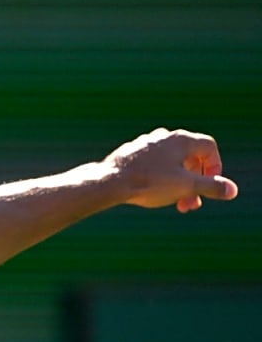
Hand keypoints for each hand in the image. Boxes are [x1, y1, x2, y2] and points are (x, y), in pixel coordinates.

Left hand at [107, 128, 238, 213]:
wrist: (108, 182)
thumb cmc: (149, 182)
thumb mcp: (186, 187)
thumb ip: (211, 187)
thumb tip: (231, 190)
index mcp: (181, 139)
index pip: (209, 147)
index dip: (215, 167)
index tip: (210, 186)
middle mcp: (164, 136)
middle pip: (189, 158)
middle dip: (194, 183)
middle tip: (191, 205)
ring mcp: (145, 144)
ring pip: (170, 163)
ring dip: (177, 184)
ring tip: (174, 204)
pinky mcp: (130, 154)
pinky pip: (152, 165)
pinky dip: (159, 179)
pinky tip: (152, 193)